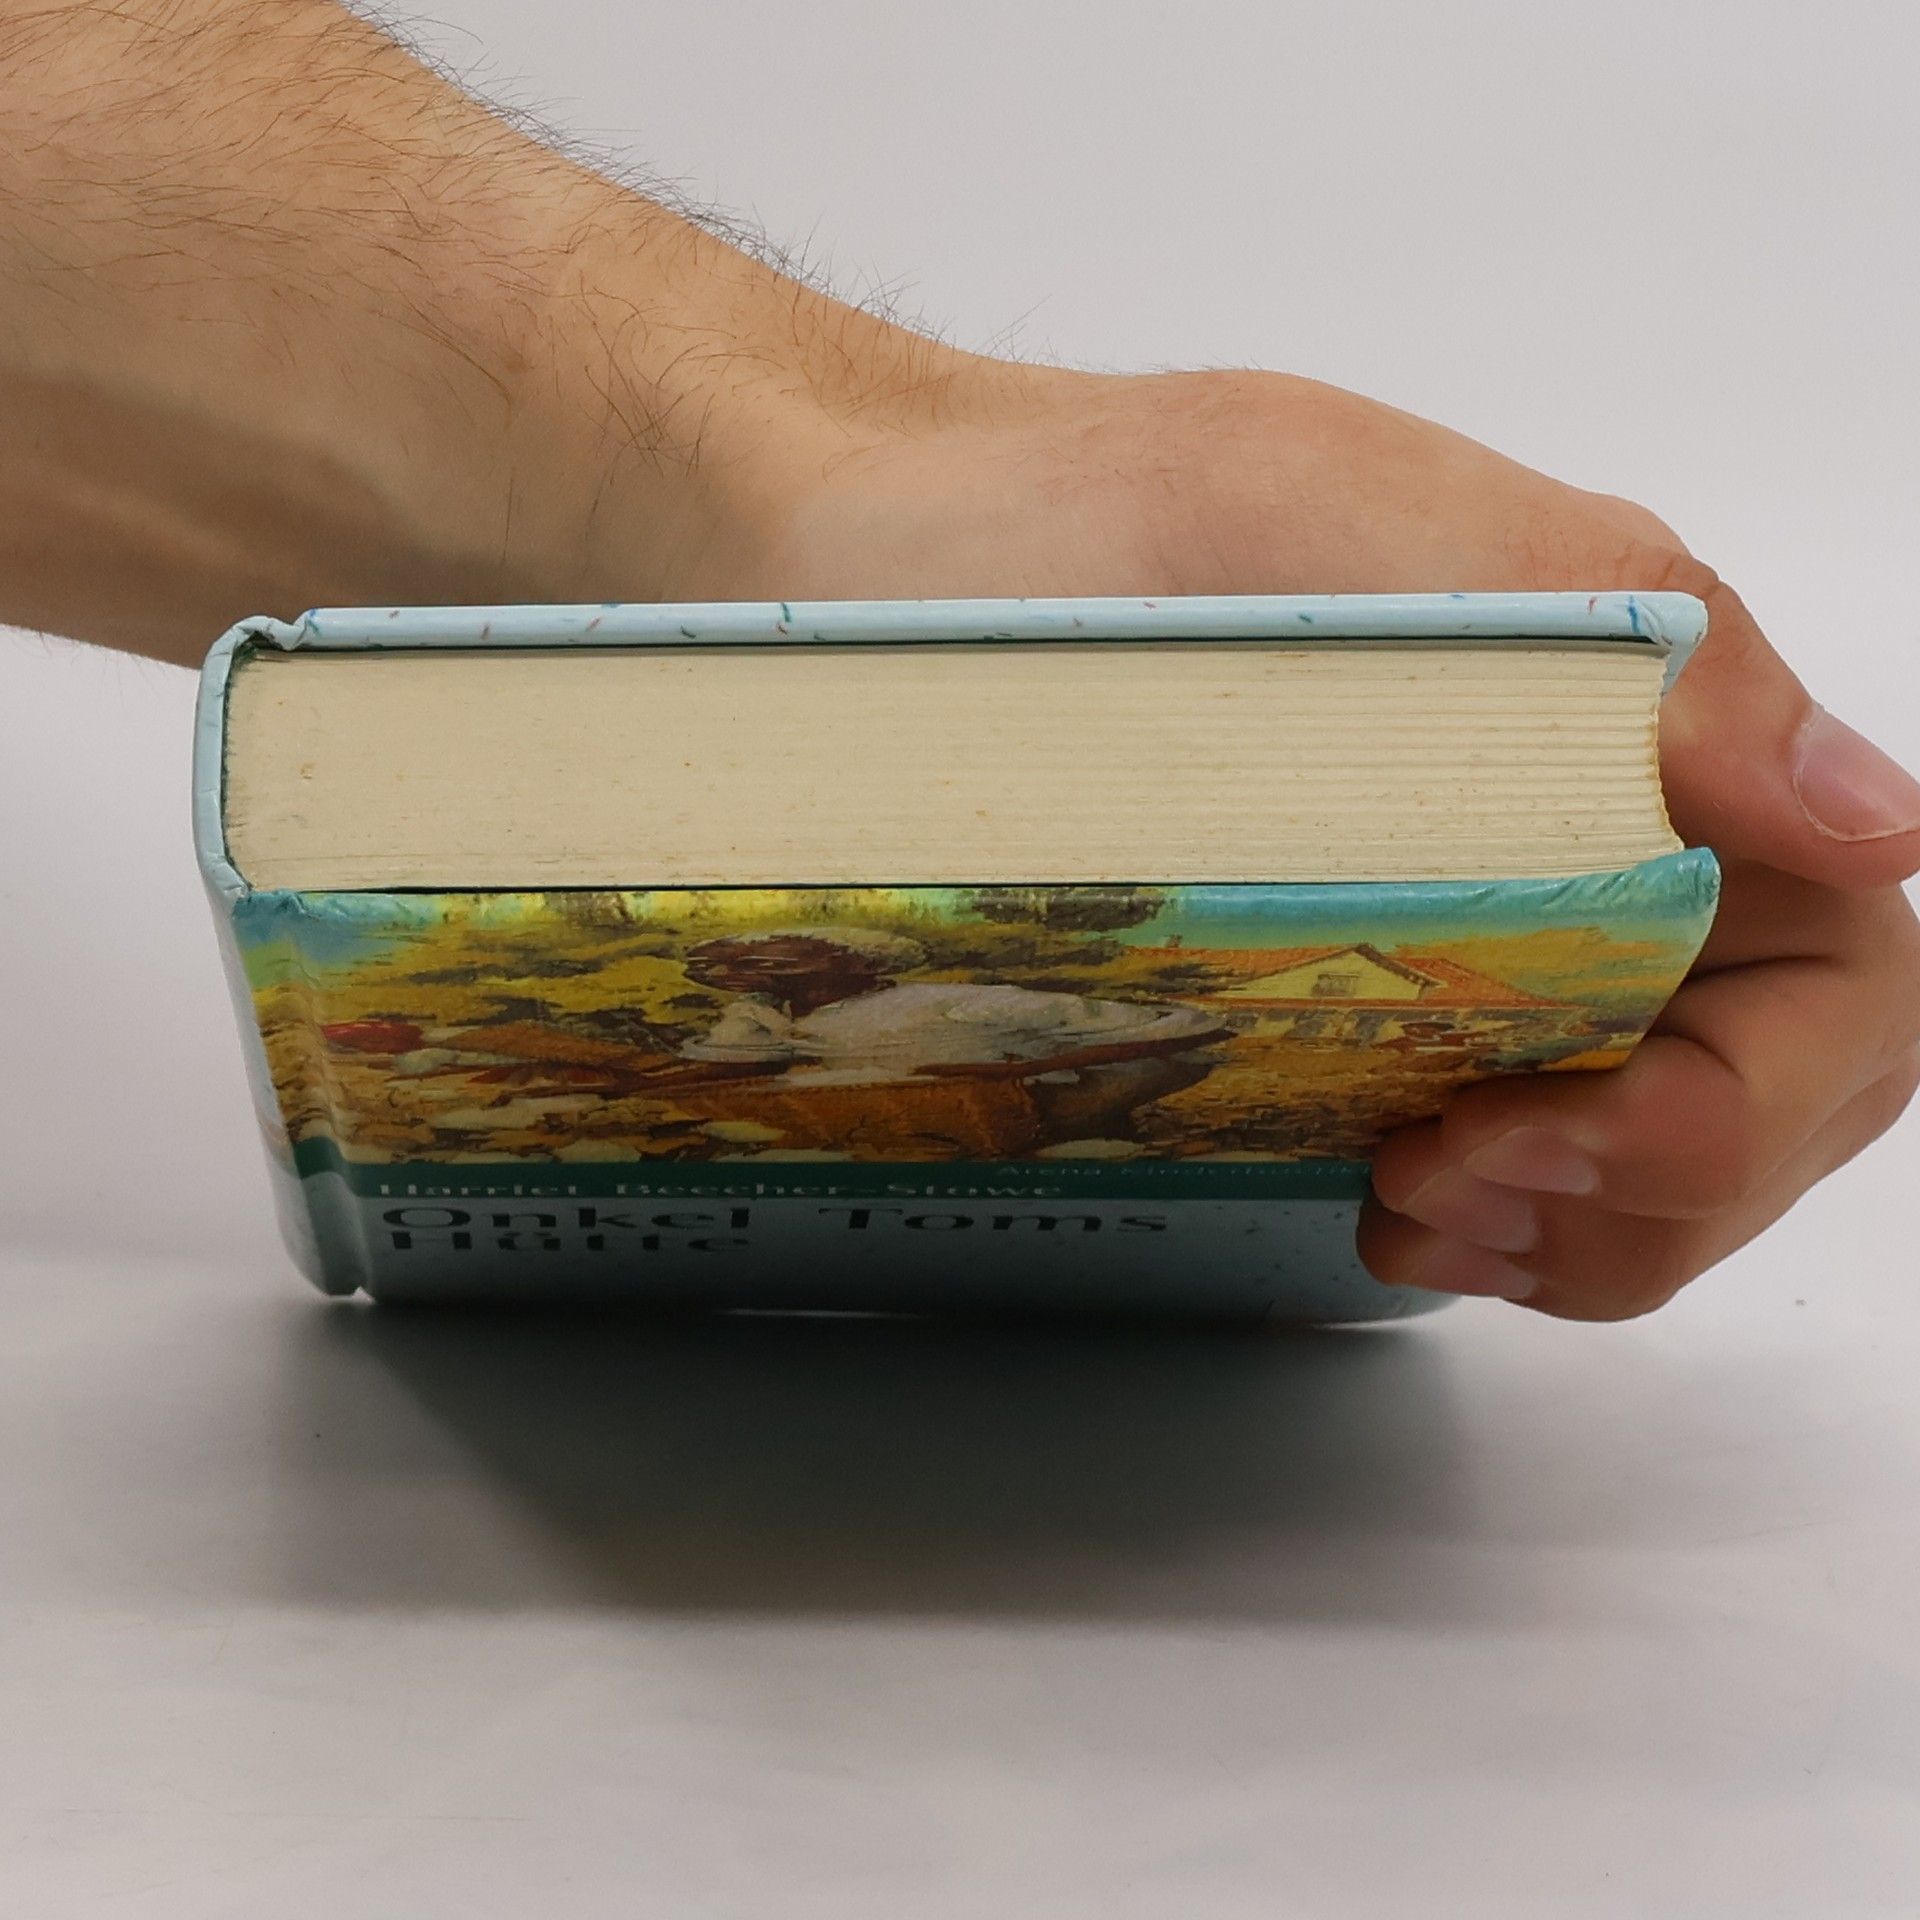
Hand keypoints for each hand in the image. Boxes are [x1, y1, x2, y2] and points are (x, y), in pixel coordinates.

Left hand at [757, 367, 1919, 1316]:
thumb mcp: (1364, 529)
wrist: (886, 561)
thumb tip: (1875, 819)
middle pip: (1773, 1090)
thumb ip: (1639, 653)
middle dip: (1656, 1185)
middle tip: (1446, 1174)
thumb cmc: (1104, 519)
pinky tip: (1381, 1200)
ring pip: (1648, 1156)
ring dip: (1570, 1227)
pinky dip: (1485, 1224)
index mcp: (1640, 730)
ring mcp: (1482, 934)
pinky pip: (1510, 1162)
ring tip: (1411, 1196)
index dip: (1744, 1099)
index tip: (1553, 1124)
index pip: (1833, 972)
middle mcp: (1591, 840)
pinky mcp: (1366, 1001)